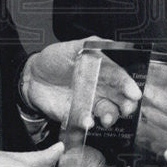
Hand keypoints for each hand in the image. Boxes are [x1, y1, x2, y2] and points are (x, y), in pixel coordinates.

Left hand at [22, 37, 141, 125]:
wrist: (32, 76)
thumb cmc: (54, 59)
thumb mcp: (72, 47)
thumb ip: (90, 45)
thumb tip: (108, 43)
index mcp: (102, 71)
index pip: (120, 78)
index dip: (128, 85)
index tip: (134, 93)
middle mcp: (100, 88)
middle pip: (120, 99)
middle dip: (127, 105)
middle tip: (126, 108)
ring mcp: (89, 103)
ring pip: (108, 113)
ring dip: (111, 117)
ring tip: (107, 119)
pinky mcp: (76, 115)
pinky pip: (86, 121)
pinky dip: (89, 123)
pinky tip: (87, 121)